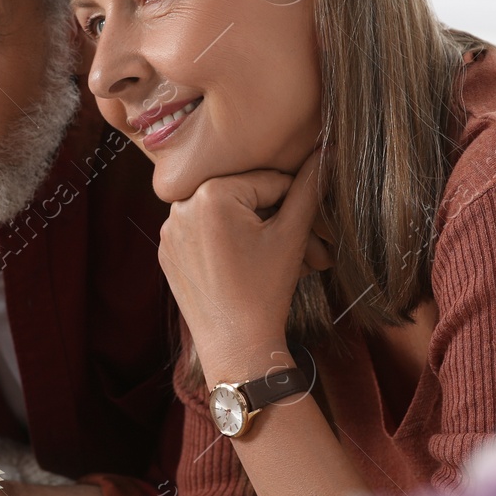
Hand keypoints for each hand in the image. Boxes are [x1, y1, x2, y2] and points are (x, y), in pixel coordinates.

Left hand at [158, 149, 326, 381]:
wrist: (236, 346)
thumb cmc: (266, 290)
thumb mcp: (292, 234)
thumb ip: (310, 186)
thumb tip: (328, 149)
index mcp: (210, 193)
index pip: (269, 180)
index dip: (298, 203)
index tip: (315, 228)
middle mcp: (180, 205)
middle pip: (245, 198)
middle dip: (278, 221)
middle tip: (311, 248)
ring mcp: (169, 230)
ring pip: (225, 217)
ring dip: (255, 232)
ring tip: (283, 260)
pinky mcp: (167, 252)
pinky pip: (204, 235)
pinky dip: (227, 244)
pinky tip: (248, 267)